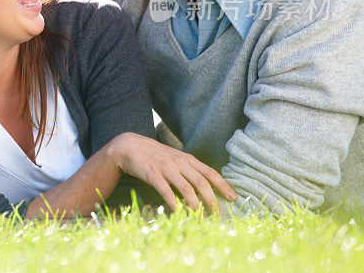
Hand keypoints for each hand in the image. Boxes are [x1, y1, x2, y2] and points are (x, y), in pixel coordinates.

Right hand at [106, 132, 236, 214]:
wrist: (130, 146)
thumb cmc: (154, 156)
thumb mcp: (174, 159)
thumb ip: (188, 169)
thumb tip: (205, 186)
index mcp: (187, 159)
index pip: (210, 172)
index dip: (222, 185)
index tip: (233, 198)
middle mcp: (179, 162)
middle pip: (201, 182)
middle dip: (212, 200)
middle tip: (218, 216)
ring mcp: (166, 168)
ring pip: (186, 187)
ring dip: (195, 204)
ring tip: (201, 217)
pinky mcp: (153, 174)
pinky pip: (166, 191)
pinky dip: (174, 203)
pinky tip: (179, 213)